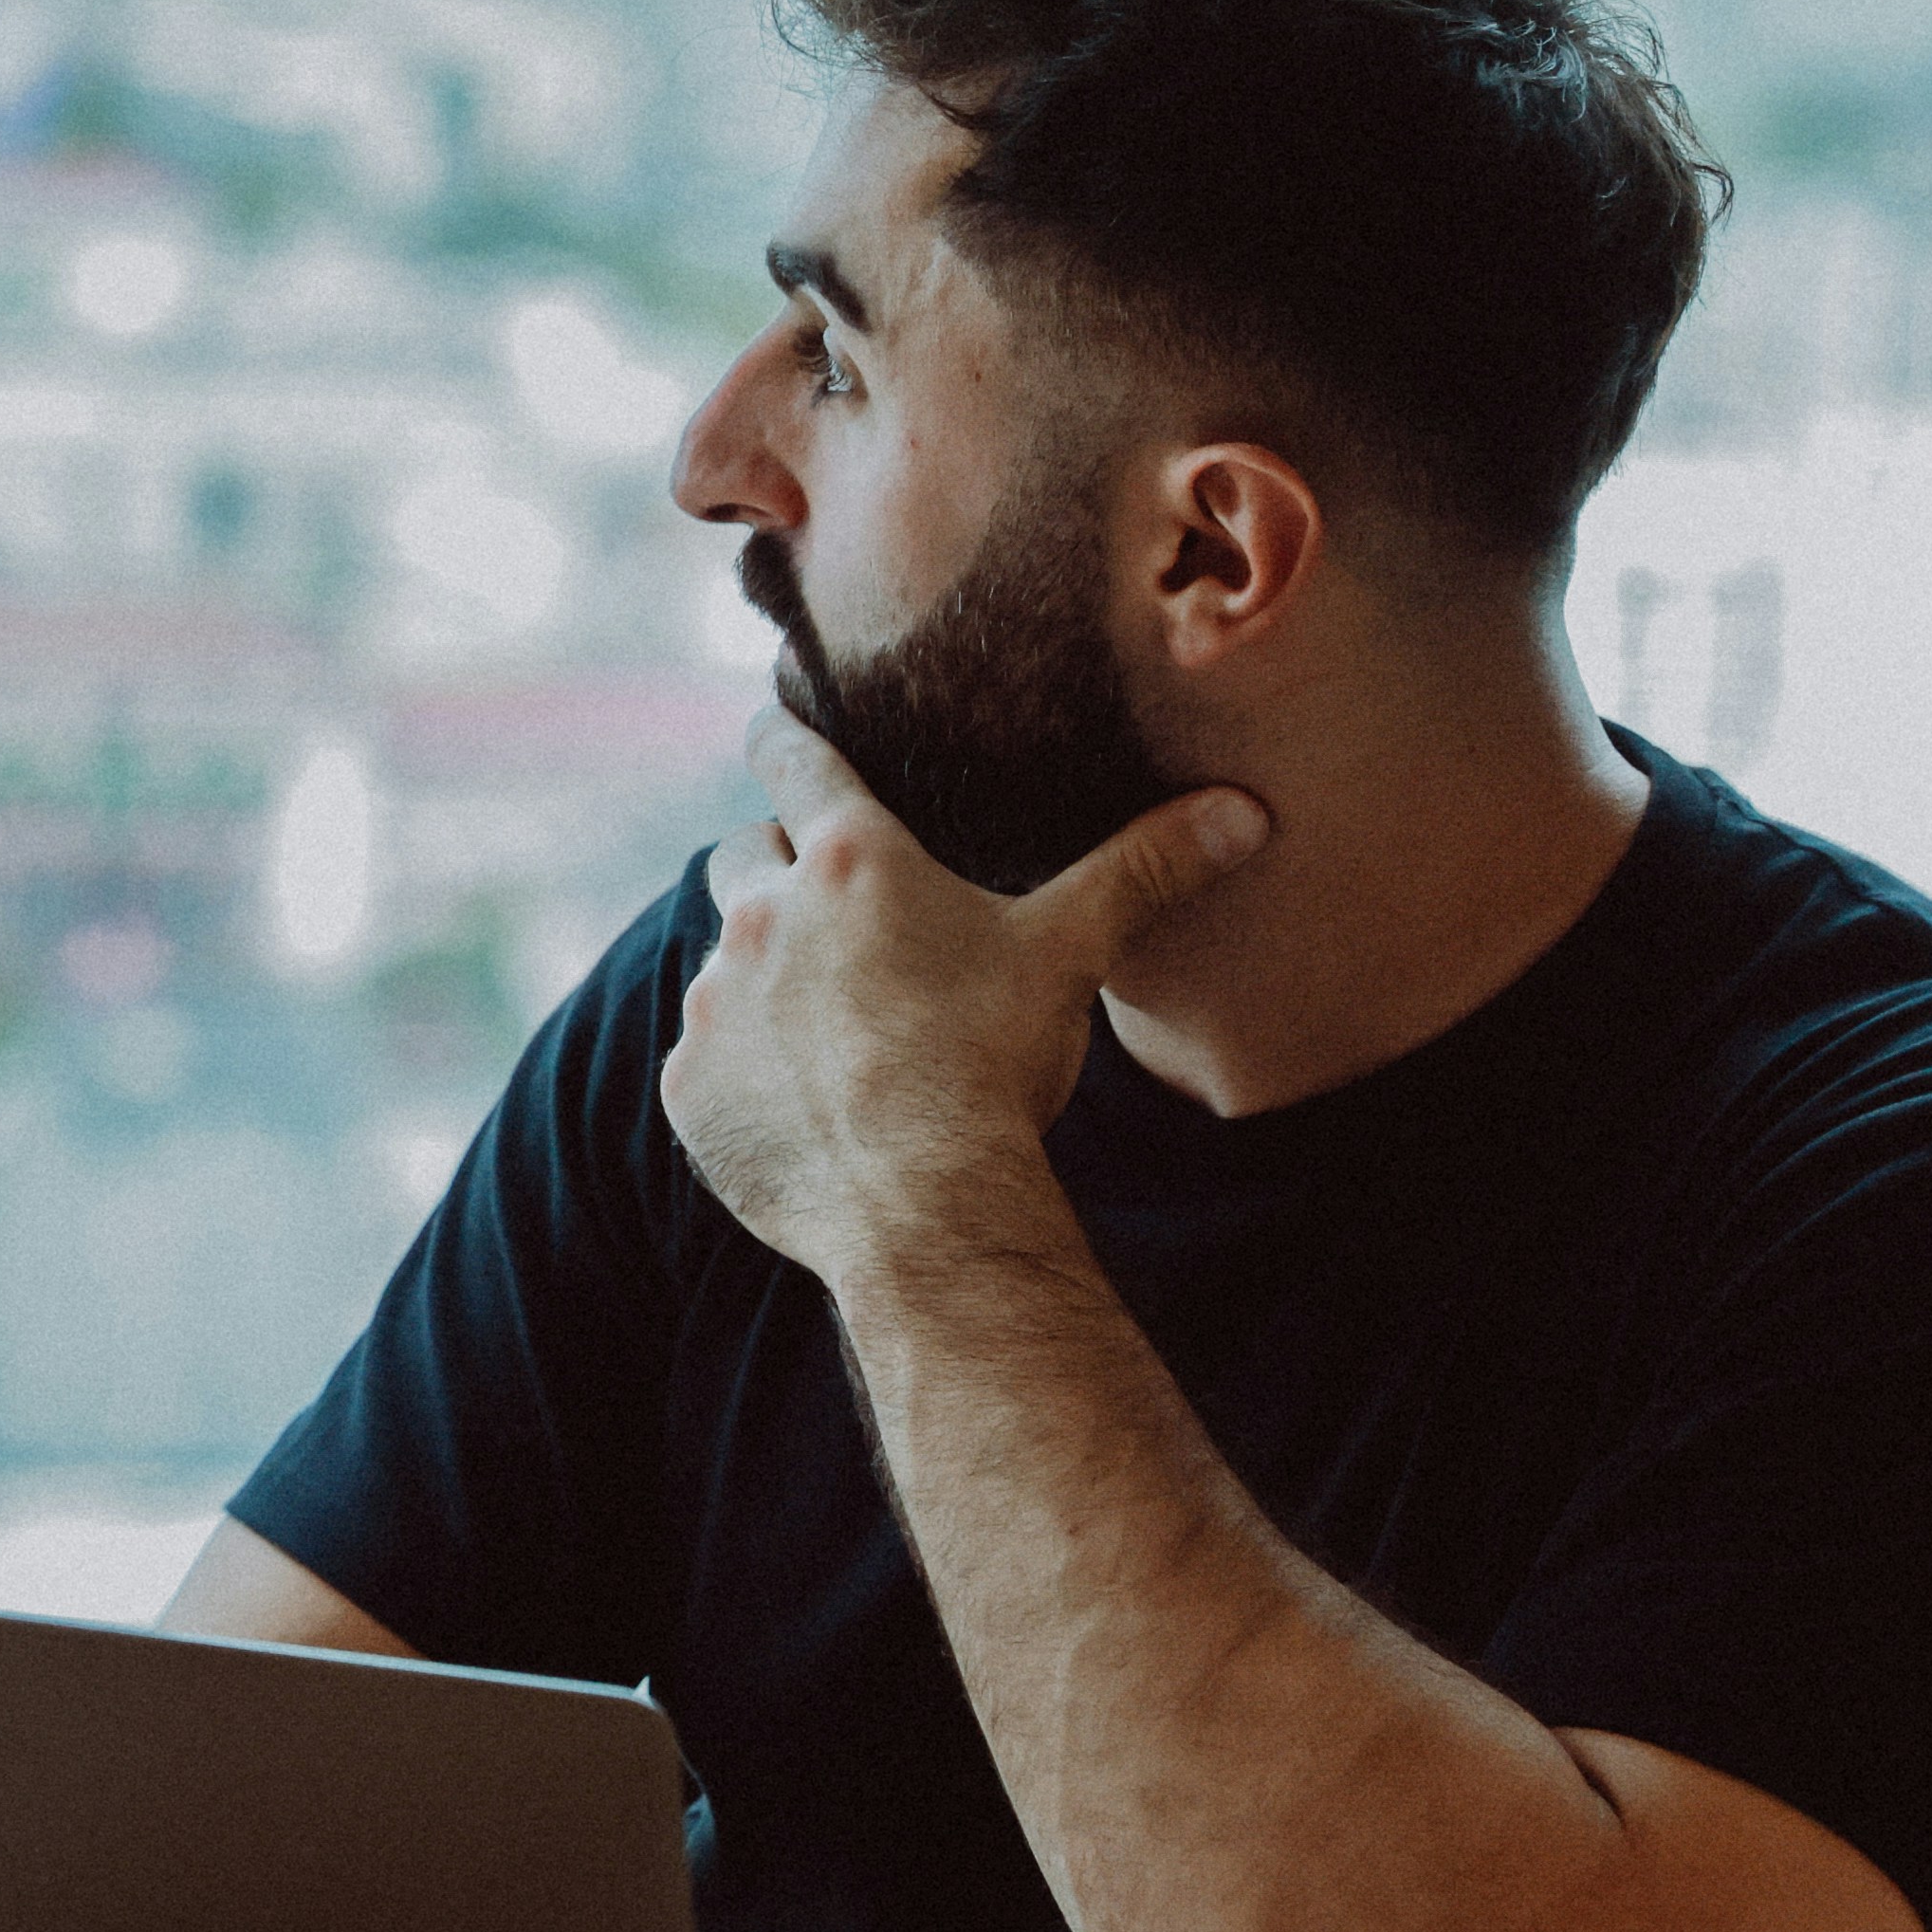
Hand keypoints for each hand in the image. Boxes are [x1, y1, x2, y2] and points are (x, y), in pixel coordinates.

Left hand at [659, 712, 1268, 1285]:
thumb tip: (1245, 811)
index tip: (771, 729)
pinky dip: (742, 1072)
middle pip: (741, 854)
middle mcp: (760, 914)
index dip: (781, 738)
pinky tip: (803, 1107)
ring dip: (762, 980)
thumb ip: (1144, 872)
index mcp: (848, 861)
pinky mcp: (686, 1085)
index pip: (791, 758)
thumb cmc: (996, 1063)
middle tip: (826, 911)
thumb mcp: (1069, 953)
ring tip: (830, 1031)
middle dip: (773, 869)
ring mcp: (714, 1001)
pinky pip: (705, 1060)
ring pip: (720, 962)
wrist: (925, 1202)